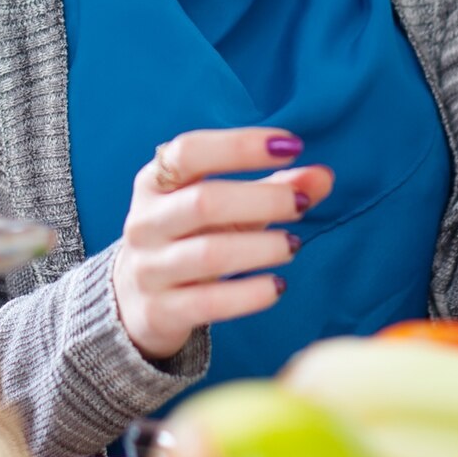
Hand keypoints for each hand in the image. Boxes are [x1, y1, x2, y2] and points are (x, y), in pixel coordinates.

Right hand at [111, 128, 334, 361]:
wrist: (134, 300)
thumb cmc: (188, 239)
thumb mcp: (223, 208)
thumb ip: (272, 188)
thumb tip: (323, 176)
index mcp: (154, 183)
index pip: (190, 151)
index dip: (240, 145)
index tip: (291, 145)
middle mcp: (145, 222)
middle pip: (204, 202)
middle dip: (262, 200)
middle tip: (302, 205)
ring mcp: (149, 268)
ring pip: (209, 254)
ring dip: (262, 247)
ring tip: (293, 245)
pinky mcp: (160, 311)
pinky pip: (209, 303)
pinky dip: (249, 294)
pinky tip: (277, 286)